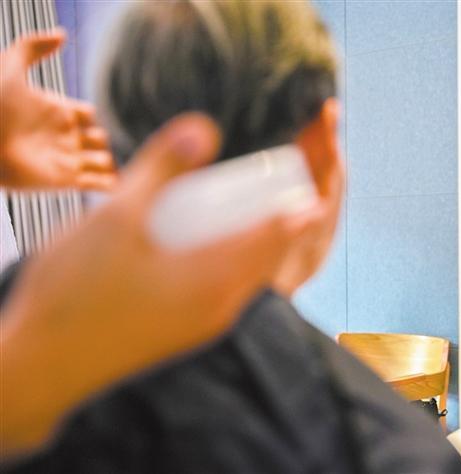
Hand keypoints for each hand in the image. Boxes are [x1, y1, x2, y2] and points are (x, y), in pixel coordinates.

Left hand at [0, 29, 115, 189]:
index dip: (97, 114)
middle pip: (101, 139)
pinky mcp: (66, 181)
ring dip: (112, 163)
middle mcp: (65, 137)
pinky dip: (111, 184)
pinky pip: (98, 185)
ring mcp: (66, 160)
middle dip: (110, 140)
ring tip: (120, 163)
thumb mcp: (9, 68)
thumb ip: (32, 47)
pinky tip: (118, 179)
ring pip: (104, 163)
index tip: (97, 116)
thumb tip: (62, 34)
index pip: (91, 115)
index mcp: (57, 112)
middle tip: (111, 142)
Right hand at [0, 112, 338, 456]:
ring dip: (255, 242)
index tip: (314, 182)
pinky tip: (205, 246)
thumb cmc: (76, 293)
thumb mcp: (119, 216)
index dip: (300, 207)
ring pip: (247, 275)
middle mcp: (222, 307)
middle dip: (281, 221)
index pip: (279, 236)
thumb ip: (162, 167)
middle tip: (281, 188)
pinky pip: (225, 290)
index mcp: (218, 278)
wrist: (41, 366)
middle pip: (269, 255)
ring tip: (247, 211)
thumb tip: (203, 126)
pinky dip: (230, 261)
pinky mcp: (185, 332)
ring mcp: (204, 325)